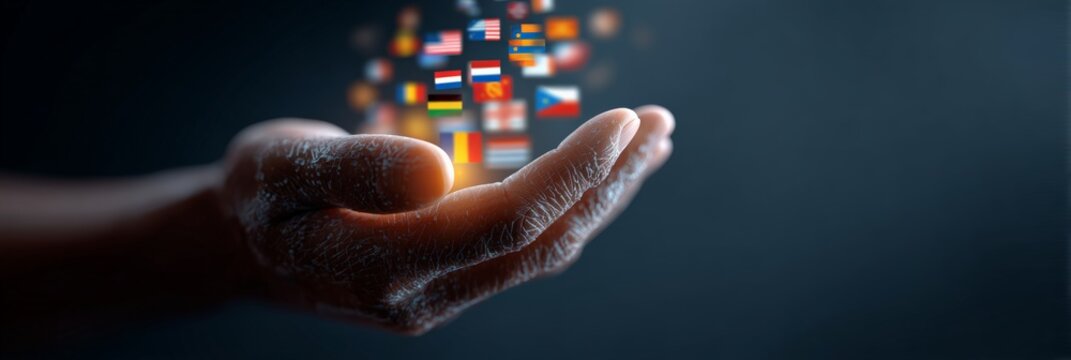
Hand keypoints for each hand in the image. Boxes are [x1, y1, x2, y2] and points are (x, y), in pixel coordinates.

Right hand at [221, 106, 674, 333]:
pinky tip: (601, 177)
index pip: (502, 222)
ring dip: (602, 198)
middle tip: (660, 125)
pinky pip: (527, 249)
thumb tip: (442, 171)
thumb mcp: (278, 167)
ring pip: (544, 251)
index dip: (569, 172)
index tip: (622, 121)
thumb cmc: (257, 197)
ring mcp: (443, 300)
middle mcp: (423, 298)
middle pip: (541, 243)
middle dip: (607, 183)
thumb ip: (355, 170)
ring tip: (650, 145)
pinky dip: (572, 208)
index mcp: (379, 268)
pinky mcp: (454, 286)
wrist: (242, 251)